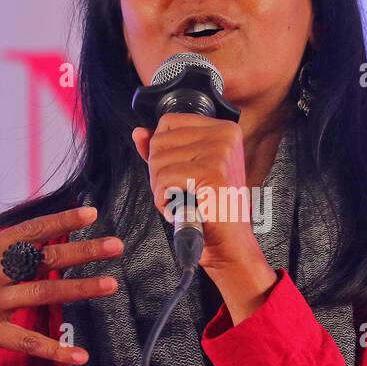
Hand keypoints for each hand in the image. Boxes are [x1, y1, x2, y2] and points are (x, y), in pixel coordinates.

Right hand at [0, 206, 123, 365]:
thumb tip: (28, 251)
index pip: (30, 231)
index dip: (62, 221)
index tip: (92, 213)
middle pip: (46, 258)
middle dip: (84, 251)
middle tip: (117, 244)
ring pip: (44, 293)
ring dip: (81, 289)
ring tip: (111, 284)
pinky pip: (28, 342)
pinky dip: (56, 350)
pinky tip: (80, 356)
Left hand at [131, 113, 268, 277]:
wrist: (228, 243)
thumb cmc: (211, 210)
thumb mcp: (186, 172)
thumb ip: (163, 149)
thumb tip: (138, 133)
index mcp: (224, 129)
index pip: (169, 122)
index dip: (161, 151)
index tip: (178, 173)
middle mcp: (225, 135)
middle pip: (160, 140)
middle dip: (158, 172)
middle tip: (178, 191)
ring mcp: (221, 152)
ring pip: (158, 160)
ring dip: (160, 188)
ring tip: (180, 200)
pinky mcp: (213, 172)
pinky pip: (164, 179)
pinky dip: (163, 200)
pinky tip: (179, 207)